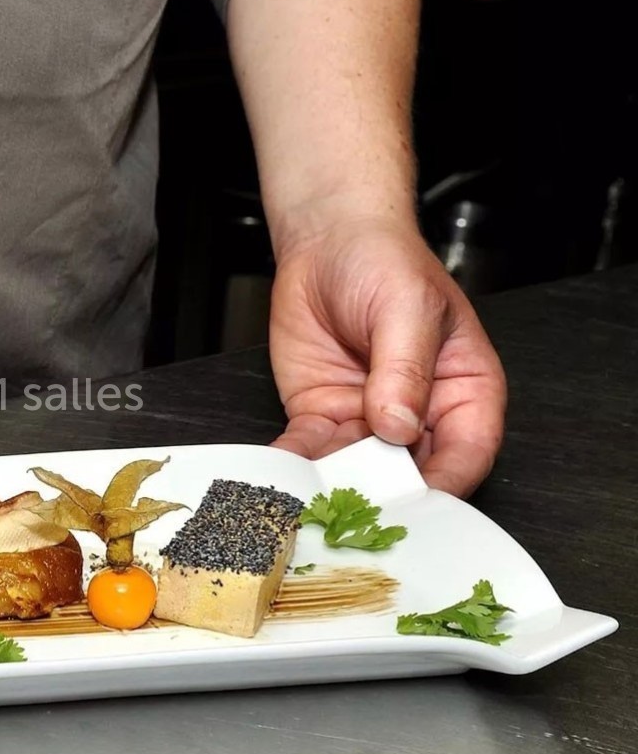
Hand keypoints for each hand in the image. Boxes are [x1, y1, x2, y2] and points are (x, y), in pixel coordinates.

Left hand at [268, 216, 506, 496]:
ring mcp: (370, 420)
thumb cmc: (384, 261)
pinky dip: (299, 465)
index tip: (420, 502)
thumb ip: (405, 368)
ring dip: (336, 486)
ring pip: (359, 471)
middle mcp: (420, 414)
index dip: (447, 482)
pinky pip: (313, 452)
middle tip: (359, 511)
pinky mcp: (325, 417)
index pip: (468, 451)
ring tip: (315, 499)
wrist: (326, 242)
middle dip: (386, 495)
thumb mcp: (406, 307)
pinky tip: (285, 474)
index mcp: (463, 390)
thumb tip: (400, 424)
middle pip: (412, 473)